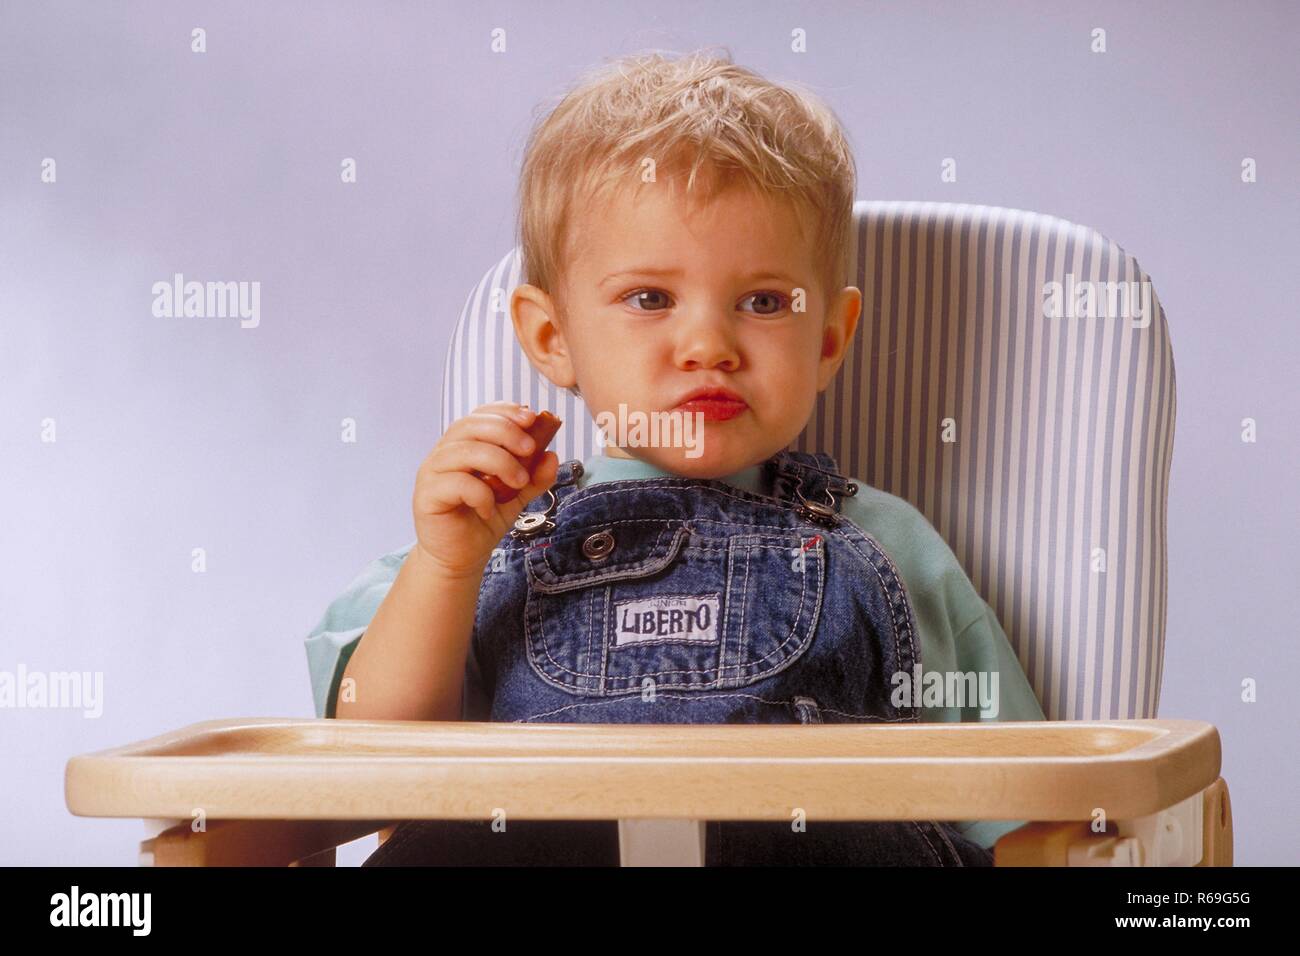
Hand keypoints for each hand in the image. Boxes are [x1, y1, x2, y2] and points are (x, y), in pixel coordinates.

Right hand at [410, 402, 561, 578]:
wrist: (460, 558)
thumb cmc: (483, 521)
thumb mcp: (517, 496)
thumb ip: (534, 477)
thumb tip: (552, 456)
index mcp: (463, 445)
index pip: (480, 414)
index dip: (505, 411)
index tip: (532, 418)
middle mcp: (444, 453)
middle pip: (471, 426)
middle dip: (506, 432)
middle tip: (530, 449)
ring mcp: (432, 472)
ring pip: (465, 451)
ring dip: (499, 462)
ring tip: (519, 482)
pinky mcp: (427, 495)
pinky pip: (456, 483)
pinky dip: (480, 493)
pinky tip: (489, 508)